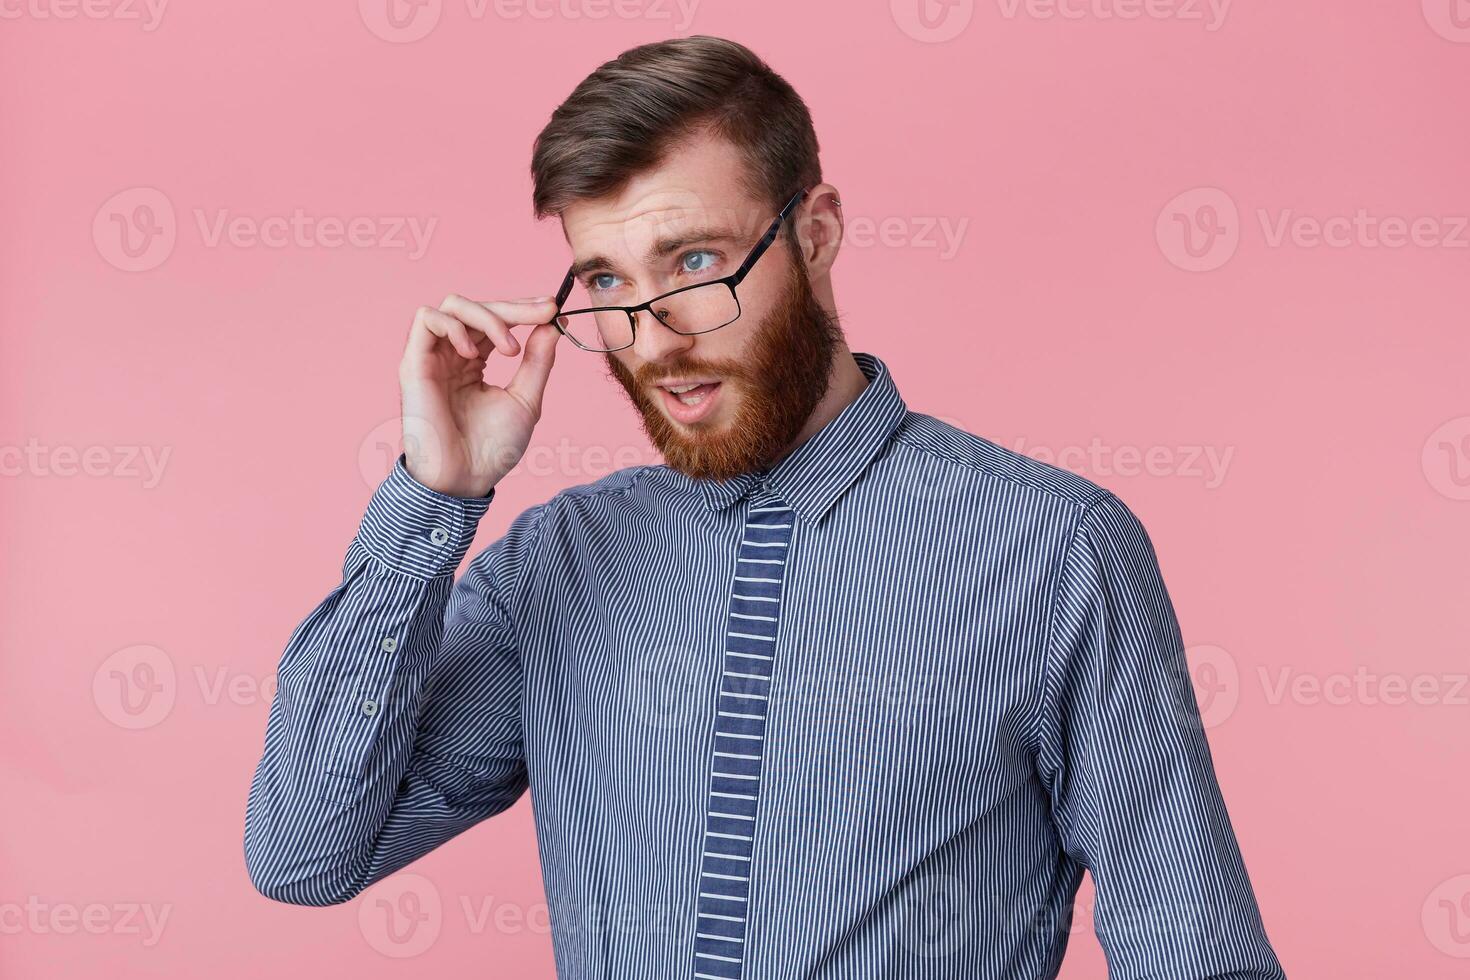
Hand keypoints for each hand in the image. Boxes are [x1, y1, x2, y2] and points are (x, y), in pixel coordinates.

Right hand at [397, 293, 561, 497]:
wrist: (467, 478)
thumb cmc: (493, 448)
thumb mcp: (526, 399)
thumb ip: (537, 361)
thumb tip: (552, 324)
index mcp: (475, 362)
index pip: (495, 320)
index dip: (523, 309)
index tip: (553, 308)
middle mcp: (452, 355)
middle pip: (477, 306)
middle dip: (515, 306)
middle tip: (545, 311)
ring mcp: (432, 357)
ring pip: (453, 305)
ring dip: (488, 317)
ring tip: (510, 349)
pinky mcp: (414, 363)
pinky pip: (427, 319)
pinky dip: (455, 326)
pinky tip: (475, 354)